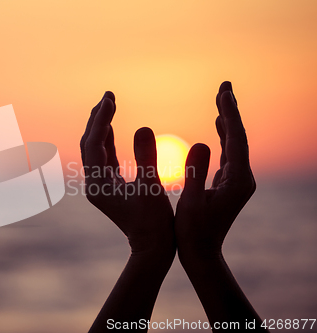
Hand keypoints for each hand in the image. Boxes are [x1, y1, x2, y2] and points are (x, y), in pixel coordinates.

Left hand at [80, 91, 174, 255]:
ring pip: (95, 149)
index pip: (94, 145)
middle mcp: (94, 183)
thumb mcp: (151, 188)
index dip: (101, 121)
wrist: (152, 249)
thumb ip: (147, 157)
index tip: (110, 99)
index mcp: (99, 184)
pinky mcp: (109, 187)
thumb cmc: (154, 223)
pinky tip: (112, 128)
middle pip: (89, 144)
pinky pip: (104, 158)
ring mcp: (100, 185)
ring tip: (108, 103)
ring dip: (101, 127)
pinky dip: (108, 141)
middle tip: (108, 95)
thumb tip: (143, 126)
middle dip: (97, 119)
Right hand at [175, 81, 255, 258]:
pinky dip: (225, 135)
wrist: (202, 254)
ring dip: (228, 120)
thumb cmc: (193, 233)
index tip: (224, 92)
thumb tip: (202, 142)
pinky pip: (230, 152)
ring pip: (235, 143)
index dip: (230, 114)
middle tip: (225, 86)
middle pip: (239, 138)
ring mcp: (238, 180)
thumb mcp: (192, 203)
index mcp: (237, 182)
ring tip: (221, 98)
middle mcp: (243, 178)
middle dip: (231, 111)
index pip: (236, 140)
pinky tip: (220, 124)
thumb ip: (196, 172)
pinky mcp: (230, 183)